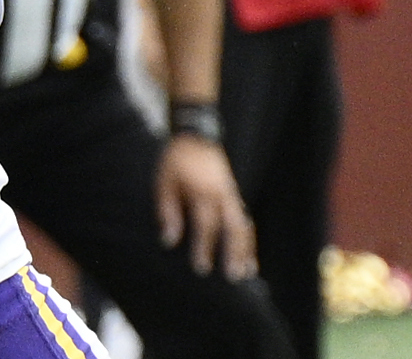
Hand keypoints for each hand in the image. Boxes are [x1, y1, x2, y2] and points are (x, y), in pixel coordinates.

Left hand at [158, 132, 256, 278]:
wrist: (196, 134)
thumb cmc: (175, 160)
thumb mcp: (164, 182)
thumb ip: (168, 211)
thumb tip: (168, 241)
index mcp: (202, 191)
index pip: (206, 225)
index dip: (204, 248)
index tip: (201, 269)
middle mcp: (221, 194)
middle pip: (233, 228)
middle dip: (234, 254)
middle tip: (233, 277)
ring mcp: (231, 194)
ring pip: (244, 225)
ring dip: (246, 250)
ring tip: (246, 273)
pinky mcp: (234, 194)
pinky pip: (245, 219)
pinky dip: (247, 239)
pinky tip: (248, 256)